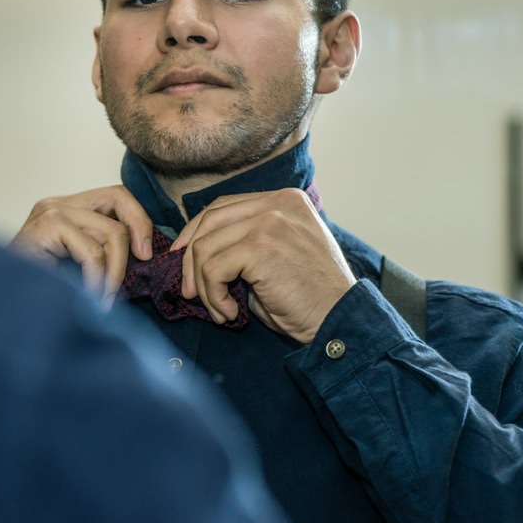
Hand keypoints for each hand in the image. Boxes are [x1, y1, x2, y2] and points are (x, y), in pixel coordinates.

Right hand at [10, 186, 154, 305]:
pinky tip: (90, 297)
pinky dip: (98, 279)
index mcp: (65, 210)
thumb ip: (102, 254)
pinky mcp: (46, 226)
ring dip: (116, 271)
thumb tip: (145, 257)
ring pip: (111, 231)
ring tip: (105, 298)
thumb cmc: (35, 291)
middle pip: (118, 198)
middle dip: (139, 233)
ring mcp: (50, 212)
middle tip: (140, 269)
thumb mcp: (78, 267)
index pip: (115, 196)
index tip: (146, 254)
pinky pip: (93, 252)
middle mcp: (57, 204)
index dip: (139, 219)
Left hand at [174, 188, 355, 342]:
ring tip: (220, 310)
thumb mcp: (277, 254)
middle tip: (189, 291)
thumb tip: (193, 249)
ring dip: (204, 285)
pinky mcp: (261, 247)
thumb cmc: (309, 297)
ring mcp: (270, 222)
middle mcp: (278, 203)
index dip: (196, 231)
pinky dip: (213, 296)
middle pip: (210, 220)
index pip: (224, 206)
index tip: (183, 257)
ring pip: (205, 247)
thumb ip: (245, 240)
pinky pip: (213, 270)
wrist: (338, 322)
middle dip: (190, 258)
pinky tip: (230, 313)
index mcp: (285, 200)